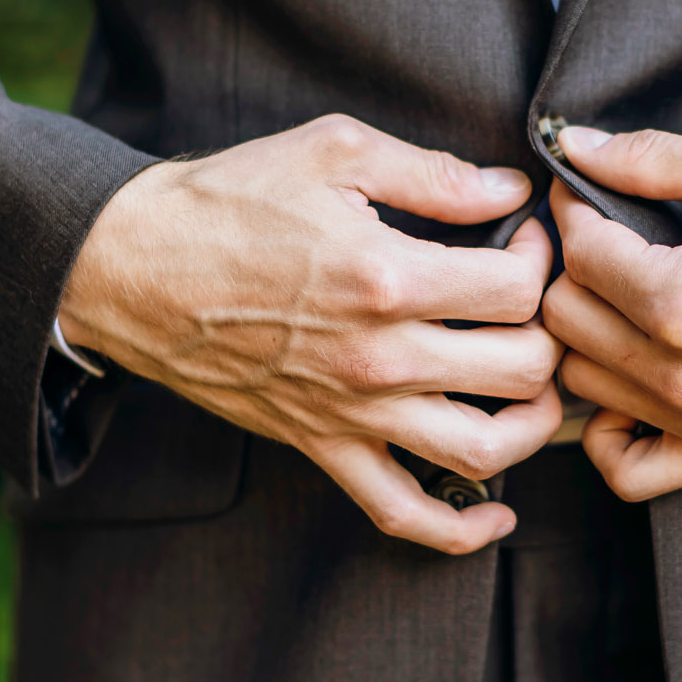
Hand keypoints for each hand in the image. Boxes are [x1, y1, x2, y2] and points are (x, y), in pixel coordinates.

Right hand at [59, 114, 562, 552]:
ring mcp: (351, 411)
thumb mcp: (333, 152)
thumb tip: (509, 191)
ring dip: (532, 424)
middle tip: (530, 304)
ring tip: (534, 387)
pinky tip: (496, 511)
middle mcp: (378, 356)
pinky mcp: (321, 446)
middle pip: (522, 369)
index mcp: (386, 277)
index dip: (541, 259)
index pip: (519, 290)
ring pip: (485, 450)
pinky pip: (403, 513)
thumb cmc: (228, 200)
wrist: (133, 268)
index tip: (523, 239)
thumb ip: (433, 174)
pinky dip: (461, 530)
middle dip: (548, 330)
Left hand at [541, 127, 681, 501]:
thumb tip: (577, 147)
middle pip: (566, 319)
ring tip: (620, 299)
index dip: (576, 210)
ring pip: (581, 383)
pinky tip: (628, 382)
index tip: (589, 193)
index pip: (579, 255)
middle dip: (575, 269)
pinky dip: (609, 432)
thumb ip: (654, 158)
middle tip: (606, 240)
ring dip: (588, 337)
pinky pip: (626, 469)